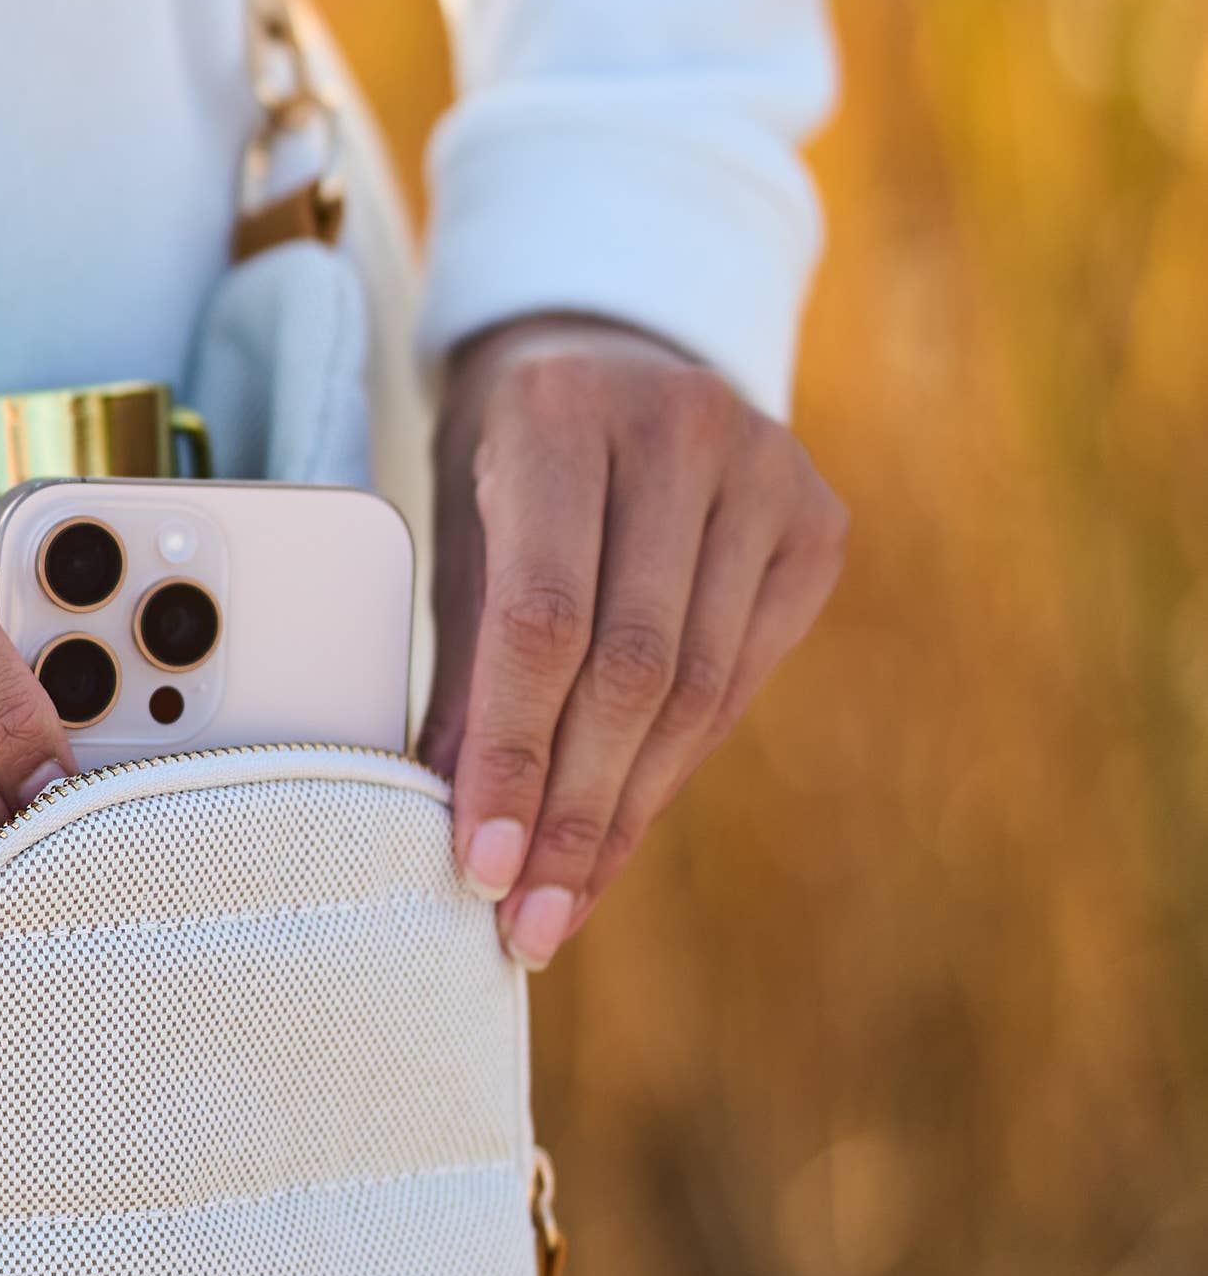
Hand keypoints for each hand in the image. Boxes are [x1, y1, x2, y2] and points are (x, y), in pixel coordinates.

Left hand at [420, 310, 845, 966]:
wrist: (609, 354)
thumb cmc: (510, 463)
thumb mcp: (463, 532)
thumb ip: (462, 666)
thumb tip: (457, 826)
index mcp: (559, 413)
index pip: (540, 620)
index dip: (512, 755)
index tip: (480, 867)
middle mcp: (679, 427)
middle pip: (629, 668)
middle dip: (574, 811)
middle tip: (526, 921)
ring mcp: (767, 467)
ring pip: (697, 687)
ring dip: (626, 810)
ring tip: (566, 901)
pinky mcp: (818, 518)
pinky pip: (742, 674)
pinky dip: (676, 763)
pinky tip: (625, 825)